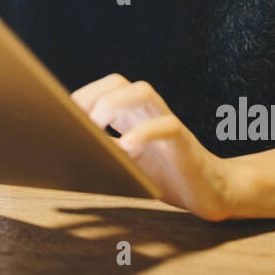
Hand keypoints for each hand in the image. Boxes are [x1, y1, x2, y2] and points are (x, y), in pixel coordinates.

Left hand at [71, 73, 235, 220]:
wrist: (209, 193)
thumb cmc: (165, 177)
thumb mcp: (127, 164)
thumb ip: (104, 153)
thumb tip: (67, 153)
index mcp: (132, 115)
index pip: (105, 88)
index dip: (83, 96)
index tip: (64, 117)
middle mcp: (148, 112)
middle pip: (119, 82)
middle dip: (94, 95)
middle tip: (78, 121)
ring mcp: (167, 122)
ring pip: (144, 91)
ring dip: (114, 103)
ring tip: (98, 126)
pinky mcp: (184, 142)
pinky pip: (167, 125)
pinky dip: (143, 133)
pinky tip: (127, 148)